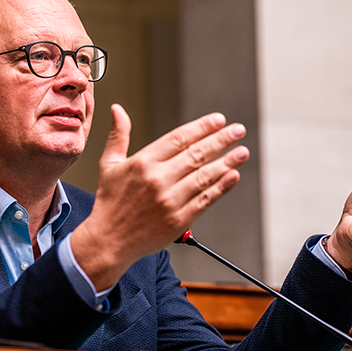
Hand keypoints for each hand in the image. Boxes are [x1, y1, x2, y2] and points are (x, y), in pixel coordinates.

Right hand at [71, 104, 249, 289]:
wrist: (109, 240)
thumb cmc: (110, 202)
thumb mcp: (109, 164)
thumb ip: (118, 135)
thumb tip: (118, 110)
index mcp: (142, 162)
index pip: (179, 138)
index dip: (202, 127)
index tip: (218, 120)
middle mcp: (158, 179)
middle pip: (196, 154)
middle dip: (221, 140)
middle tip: (238, 130)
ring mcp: (170, 200)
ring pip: (205, 176)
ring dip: (227, 162)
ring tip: (242, 151)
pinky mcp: (179, 220)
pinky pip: (205, 199)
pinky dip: (221, 187)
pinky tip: (233, 176)